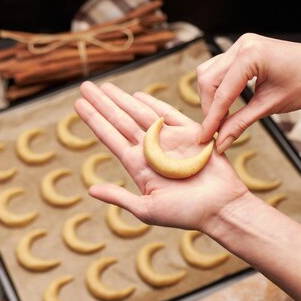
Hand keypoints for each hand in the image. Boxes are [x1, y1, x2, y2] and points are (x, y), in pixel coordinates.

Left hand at [75, 81, 247, 232]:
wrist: (221, 209)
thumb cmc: (186, 214)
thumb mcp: (147, 209)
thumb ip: (119, 197)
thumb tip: (91, 190)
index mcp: (138, 166)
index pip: (110, 137)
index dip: (94, 120)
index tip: (78, 105)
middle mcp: (150, 150)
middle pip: (120, 120)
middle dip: (102, 103)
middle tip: (84, 87)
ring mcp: (169, 140)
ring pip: (139, 113)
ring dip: (122, 99)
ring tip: (104, 86)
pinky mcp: (190, 134)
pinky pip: (168, 114)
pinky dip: (153, 104)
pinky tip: (136, 95)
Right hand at [198, 33, 300, 152]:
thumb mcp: (270, 106)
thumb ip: (240, 123)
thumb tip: (220, 143)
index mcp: (251, 55)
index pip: (222, 92)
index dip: (212, 119)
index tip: (205, 139)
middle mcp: (242, 45)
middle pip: (207, 80)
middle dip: (208, 107)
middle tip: (214, 131)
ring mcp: (240, 45)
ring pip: (208, 73)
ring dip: (210, 97)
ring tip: (219, 119)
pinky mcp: (242, 50)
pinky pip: (219, 69)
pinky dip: (218, 88)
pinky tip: (225, 104)